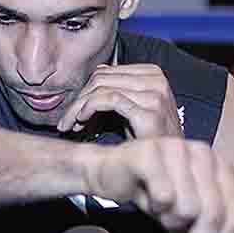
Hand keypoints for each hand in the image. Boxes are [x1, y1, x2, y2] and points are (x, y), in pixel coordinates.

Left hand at [57, 64, 181, 138]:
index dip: (84, 90)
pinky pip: (109, 99)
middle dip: (78, 99)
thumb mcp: (131, 108)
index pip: (105, 72)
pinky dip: (90, 107)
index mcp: (151, 73)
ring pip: (101, 88)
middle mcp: (155, 79)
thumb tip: (94, 77)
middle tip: (66, 120)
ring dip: (79, 106)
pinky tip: (82, 121)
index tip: (73, 111)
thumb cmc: (146, 137)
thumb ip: (116, 91)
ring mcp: (155, 93)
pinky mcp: (149, 109)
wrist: (167, 160)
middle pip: (101, 79)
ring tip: (70, 124)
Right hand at [83, 137, 233, 232]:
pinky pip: (163, 195)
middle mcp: (203, 153)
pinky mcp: (148, 151)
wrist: (111, 171)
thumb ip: (214, 223)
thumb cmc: (154, 191)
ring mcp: (176, 148)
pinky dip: (155, 207)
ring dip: (170, 221)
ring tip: (161, 212)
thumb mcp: (191, 210)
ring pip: (189, 208)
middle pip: (213, 215)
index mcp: (221, 166)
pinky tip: (148, 202)